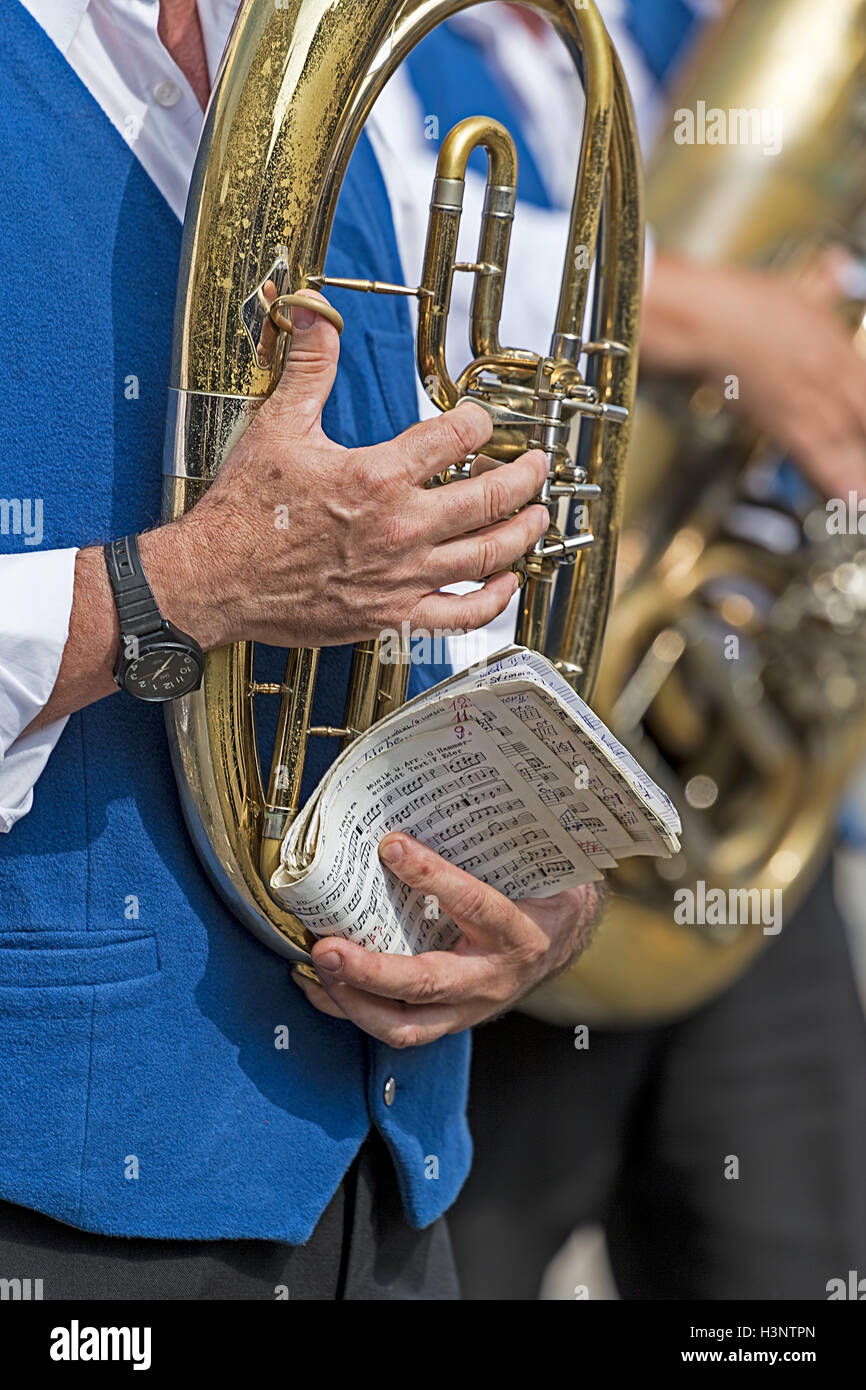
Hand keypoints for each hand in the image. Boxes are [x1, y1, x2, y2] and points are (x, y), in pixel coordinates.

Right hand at [142, 292, 548, 649]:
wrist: (213, 580)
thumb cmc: (242, 512)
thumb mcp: (276, 427)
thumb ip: (309, 369)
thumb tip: (312, 315)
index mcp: (378, 475)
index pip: (457, 436)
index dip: (481, 421)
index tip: (484, 420)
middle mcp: (400, 527)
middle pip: (490, 498)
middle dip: (525, 478)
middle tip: (539, 467)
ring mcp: (401, 577)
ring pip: (487, 555)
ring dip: (523, 533)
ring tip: (539, 517)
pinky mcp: (391, 617)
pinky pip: (459, 616)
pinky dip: (493, 601)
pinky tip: (507, 583)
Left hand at [293, 832, 601, 1045]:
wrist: (559, 942)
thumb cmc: (537, 897)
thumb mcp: (531, 869)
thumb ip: (495, 845)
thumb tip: (448, 797)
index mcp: (518, 932)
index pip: (476, 905)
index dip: (434, 876)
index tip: (392, 846)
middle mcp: (492, 977)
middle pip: (428, 982)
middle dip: (370, 969)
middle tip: (327, 947)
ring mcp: (467, 1008)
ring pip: (405, 1024)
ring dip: (354, 999)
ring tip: (320, 966)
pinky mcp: (445, 1021)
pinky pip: (394, 1028)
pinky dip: (350, 1009)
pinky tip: (318, 985)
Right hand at [641, 250, 865, 498]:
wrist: (710, 324)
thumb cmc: (743, 303)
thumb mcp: (794, 287)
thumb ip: (823, 284)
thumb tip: (837, 266)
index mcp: (835, 344)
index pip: (865, 385)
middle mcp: (831, 375)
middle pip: (863, 417)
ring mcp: (810, 400)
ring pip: (848, 442)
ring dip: (859, 469)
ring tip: (865, 497)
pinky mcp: (784, 421)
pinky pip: (817, 457)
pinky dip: (834, 480)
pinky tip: (849, 499)